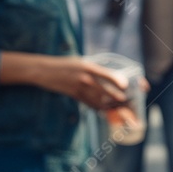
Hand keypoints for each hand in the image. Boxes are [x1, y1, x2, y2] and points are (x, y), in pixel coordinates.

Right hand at [6, 54, 129, 110]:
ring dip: (110, 104)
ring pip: (99, 100)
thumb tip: (110, 76)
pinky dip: (98, 106)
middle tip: (128, 100)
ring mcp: (79, 88)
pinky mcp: (74, 95)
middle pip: (106, 90)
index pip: (108, 75)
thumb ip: (95, 69)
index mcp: (89, 67)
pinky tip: (105, 109)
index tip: (126, 86)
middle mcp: (85, 78)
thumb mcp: (81, 62)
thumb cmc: (65, 64)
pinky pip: (89, 103)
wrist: (44, 70)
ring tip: (120, 107)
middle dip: (119, 97)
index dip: (118, 81)